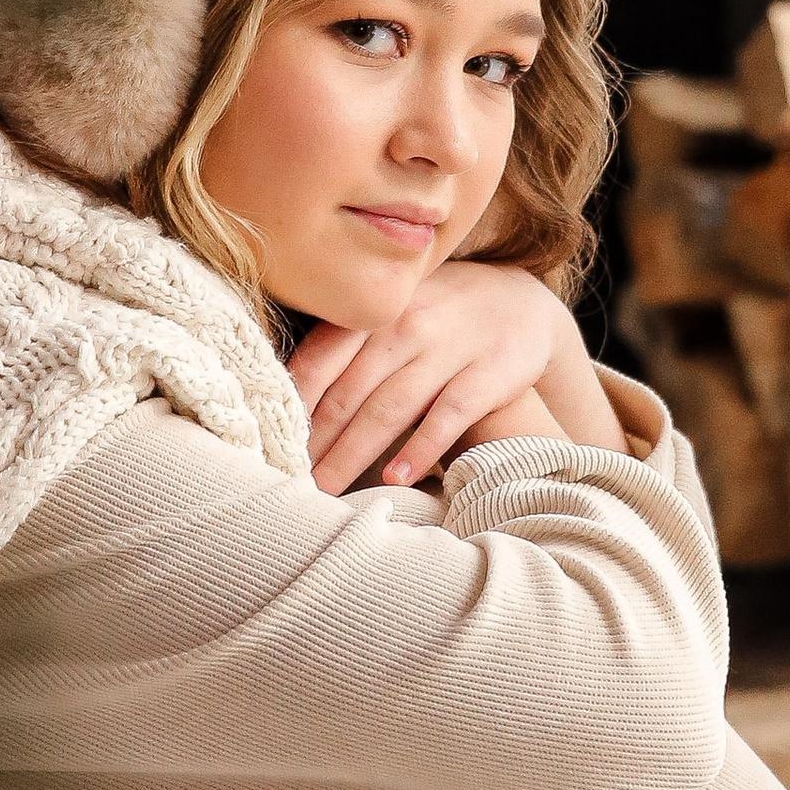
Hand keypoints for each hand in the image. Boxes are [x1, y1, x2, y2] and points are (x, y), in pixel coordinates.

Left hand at [290, 262, 617, 494]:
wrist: (521, 301)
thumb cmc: (436, 315)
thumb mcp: (392, 313)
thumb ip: (346, 344)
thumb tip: (282, 394)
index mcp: (374, 310)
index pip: (320, 359)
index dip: (292, 404)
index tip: (269, 441)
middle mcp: (407, 324)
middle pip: (349, 393)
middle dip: (315, 442)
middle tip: (288, 480)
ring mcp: (449, 348)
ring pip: (390, 408)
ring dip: (354, 453)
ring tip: (325, 489)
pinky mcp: (488, 374)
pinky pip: (447, 416)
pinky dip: (420, 448)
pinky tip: (394, 477)